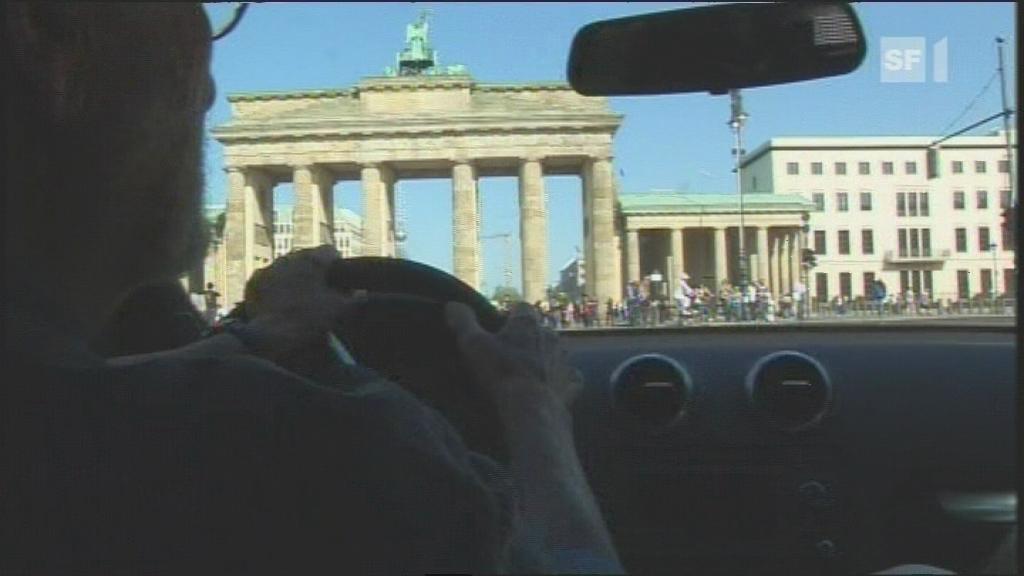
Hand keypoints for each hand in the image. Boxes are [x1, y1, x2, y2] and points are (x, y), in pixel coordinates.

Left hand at [241, 246, 351, 363]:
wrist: (272, 334)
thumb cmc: (309, 318)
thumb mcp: (339, 309)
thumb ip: (355, 297)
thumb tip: (363, 292)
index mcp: (312, 260)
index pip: (330, 251)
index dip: (337, 265)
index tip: (339, 279)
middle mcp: (290, 257)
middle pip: (307, 257)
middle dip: (314, 270)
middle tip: (319, 289)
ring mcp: (270, 268)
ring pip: (287, 266)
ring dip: (294, 276)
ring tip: (298, 296)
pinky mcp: (254, 281)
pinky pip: (269, 278)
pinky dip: (275, 286)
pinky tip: (279, 301)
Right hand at [445, 301, 582, 417]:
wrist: (532, 409)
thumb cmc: (501, 373)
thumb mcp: (473, 344)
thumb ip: (463, 322)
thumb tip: (452, 304)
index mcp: (528, 323)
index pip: (521, 307)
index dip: (508, 316)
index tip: (497, 329)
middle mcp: (551, 335)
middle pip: (539, 329)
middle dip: (527, 337)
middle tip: (509, 353)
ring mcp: (564, 359)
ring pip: (556, 351)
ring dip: (544, 357)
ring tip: (527, 372)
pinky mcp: (571, 383)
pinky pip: (570, 376)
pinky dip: (561, 379)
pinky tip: (552, 387)